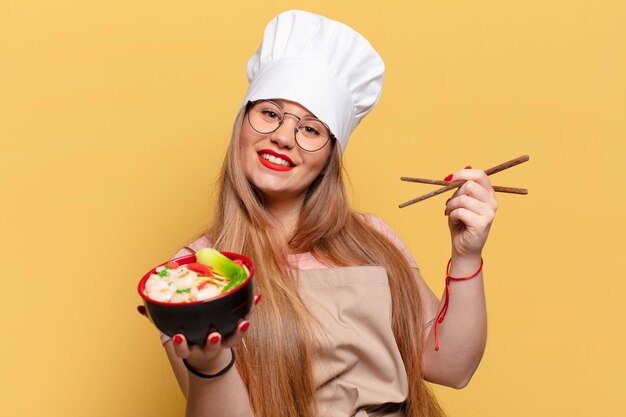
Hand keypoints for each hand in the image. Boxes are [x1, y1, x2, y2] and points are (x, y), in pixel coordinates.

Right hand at [137, 294, 261, 372]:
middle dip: (211, 343)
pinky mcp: (235, 335)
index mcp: (190, 347)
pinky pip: (244, 324)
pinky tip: (256, 298)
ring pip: (232, 340)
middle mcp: (207, 348)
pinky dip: (250, 311)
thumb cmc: (188, 339)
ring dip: (238, 332)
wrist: (208, 361)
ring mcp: (223, 344)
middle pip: (210, 348)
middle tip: (213, 335)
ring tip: (243, 322)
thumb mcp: (173, 333)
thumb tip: (140, 306)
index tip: (179, 337)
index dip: (181, 344)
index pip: (183, 349)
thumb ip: (157, 319)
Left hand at [443, 168, 497, 258]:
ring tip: (452, 214)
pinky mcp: (483, 223)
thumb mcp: (460, 201)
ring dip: (451, 207)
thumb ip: (463, 186)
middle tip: (450, 205)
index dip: (462, 174)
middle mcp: (492, 202)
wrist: (463, 247)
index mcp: (488, 193)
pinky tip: (456, 222)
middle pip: (469, 186)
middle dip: (454, 195)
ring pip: (463, 199)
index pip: (479, 174)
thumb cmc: (461, 223)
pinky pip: (460, 212)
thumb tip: (467, 165)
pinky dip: (452, 216)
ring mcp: (489, 213)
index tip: (448, 179)